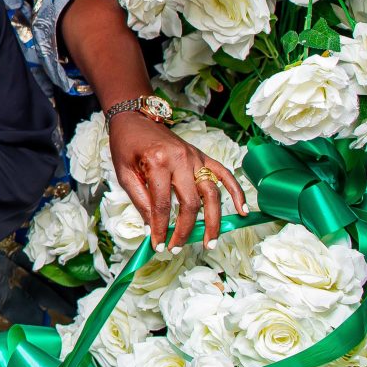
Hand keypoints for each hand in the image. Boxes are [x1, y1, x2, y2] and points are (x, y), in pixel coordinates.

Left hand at [107, 111, 247, 252]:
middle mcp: (181, 160)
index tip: (159, 245)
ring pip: (212, 193)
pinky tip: (241, 211)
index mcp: (158, 162)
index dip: (161, 229)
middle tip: (177, 248)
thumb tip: (152, 228)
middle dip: (185, 230)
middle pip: (191, 203)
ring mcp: (195, 157)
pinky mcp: (202, 156)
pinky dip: (236, 192)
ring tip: (210, 243)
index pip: (163, 205)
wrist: (135, 117)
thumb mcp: (124, 173)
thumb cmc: (126, 145)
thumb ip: (140, 200)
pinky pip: (224, 174)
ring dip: (213, 221)